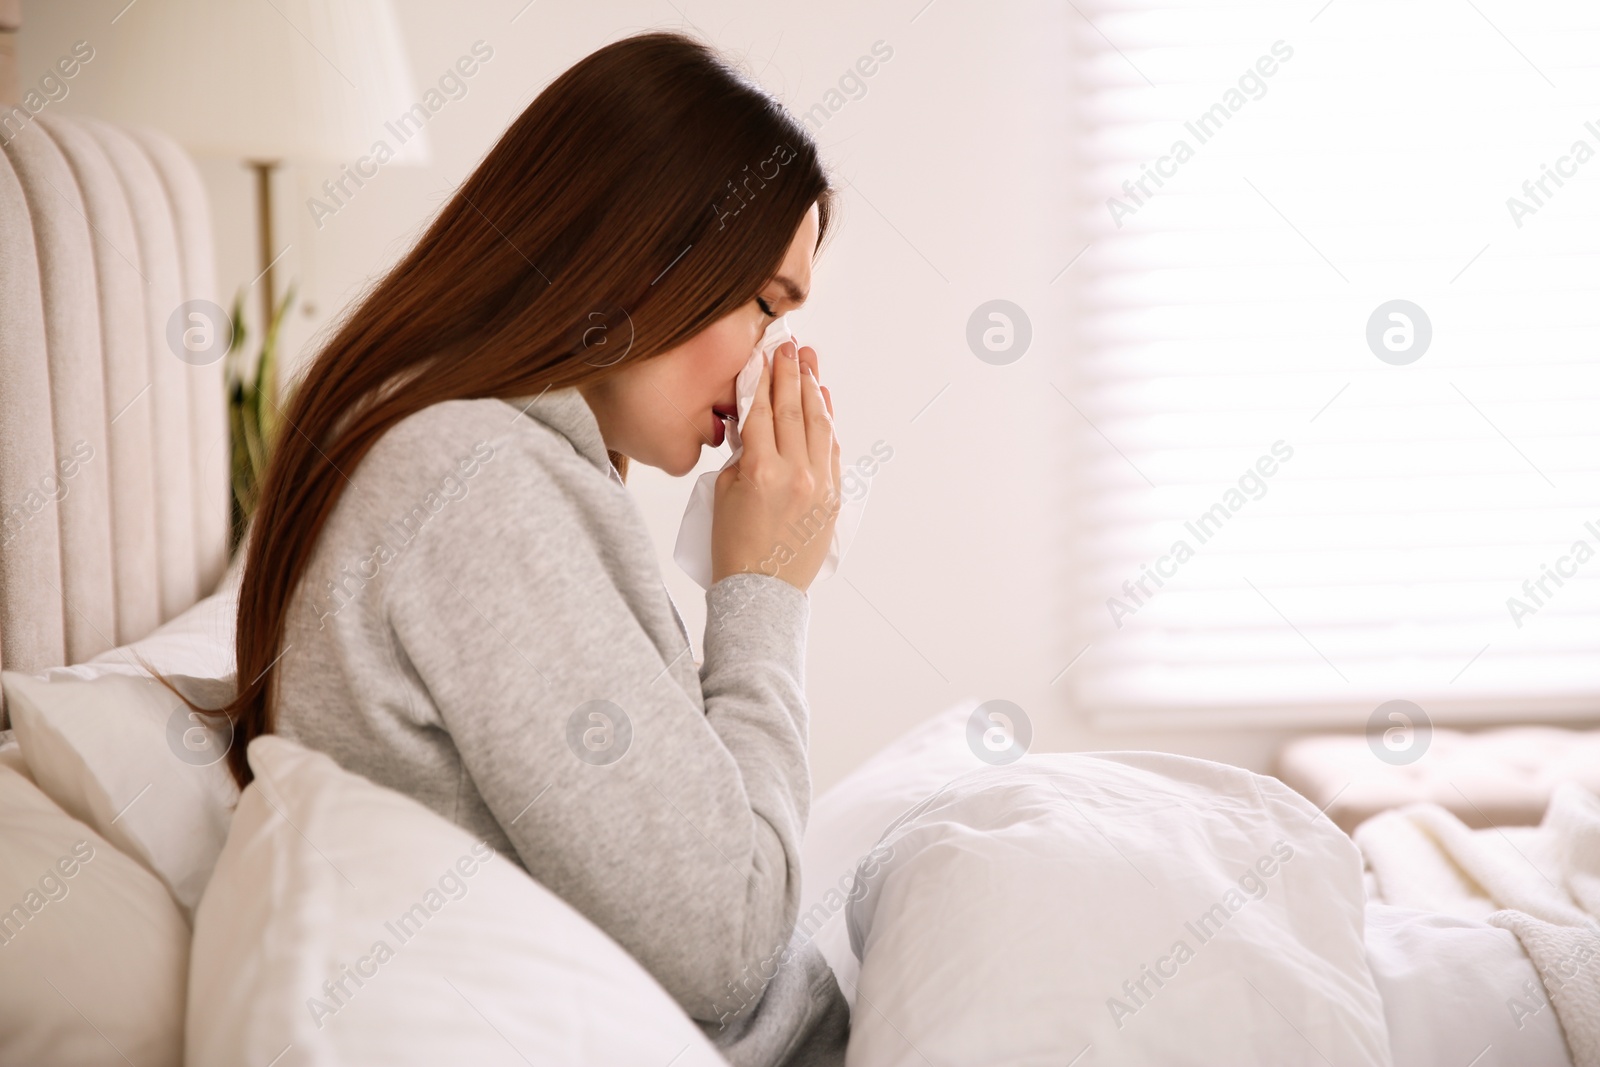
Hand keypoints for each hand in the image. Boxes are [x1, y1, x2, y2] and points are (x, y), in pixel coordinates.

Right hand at [711, 339, 840, 591]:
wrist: (762, 592)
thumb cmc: (734, 548)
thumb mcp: (723, 493)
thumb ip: (742, 454)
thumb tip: (755, 423)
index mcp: (761, 471)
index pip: (762, 410)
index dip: (761, 378)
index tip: (763, 354)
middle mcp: (796, 473)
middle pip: (794, 410)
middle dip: (790, 374)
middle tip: (790, 346)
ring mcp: (820, 484)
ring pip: (819, 424)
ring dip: (814, 390)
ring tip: (809, 363)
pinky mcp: (834, 496)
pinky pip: (833, 449)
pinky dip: (828, 422)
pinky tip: (824, 400)